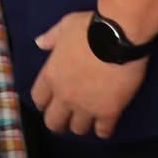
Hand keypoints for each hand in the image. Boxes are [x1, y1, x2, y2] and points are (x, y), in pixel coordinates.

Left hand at [31, 12, 145, 138]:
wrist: (119, 36)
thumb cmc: (90, 28)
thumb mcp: (66, 25)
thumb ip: (52, 37)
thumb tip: (39, 43)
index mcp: (51, 76)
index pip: (38, 99)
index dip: (44, 102)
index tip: (51, 101)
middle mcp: (64, 96)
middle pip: (54, 122)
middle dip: (59, 121)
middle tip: (68, 117)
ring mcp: (86, 106)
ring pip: (78, 130)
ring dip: (82, 125)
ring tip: (89, 119)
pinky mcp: (108, 112)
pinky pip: (103, 131)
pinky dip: (104, 129)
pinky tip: (106, 124)